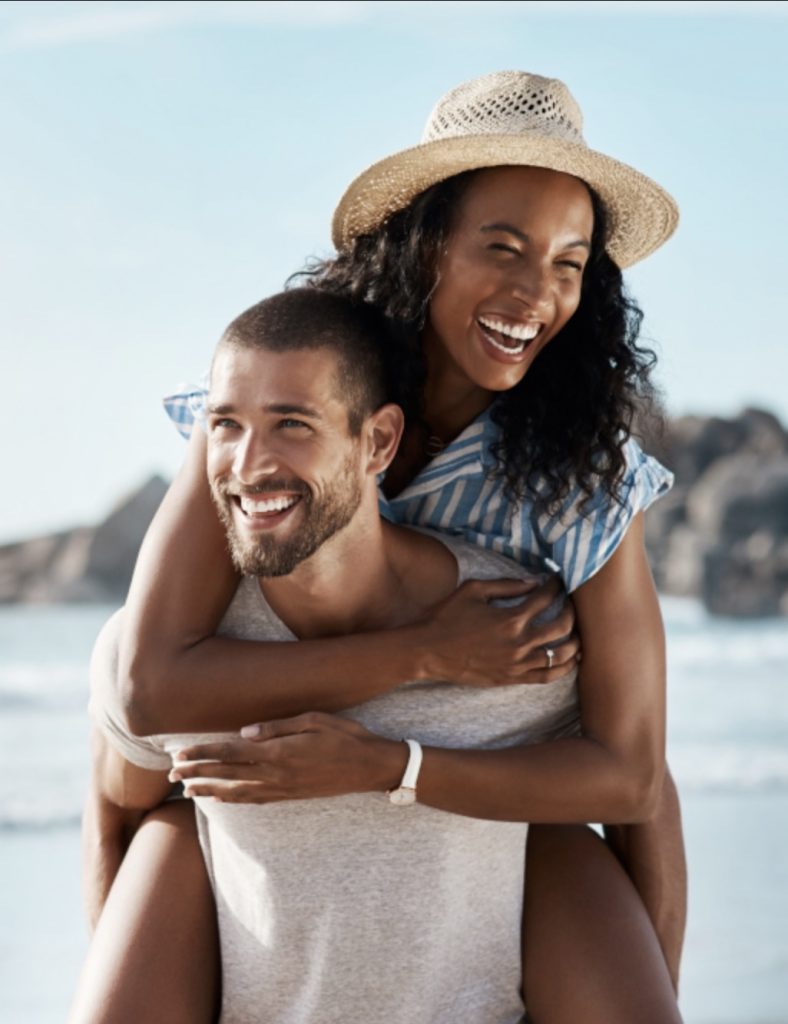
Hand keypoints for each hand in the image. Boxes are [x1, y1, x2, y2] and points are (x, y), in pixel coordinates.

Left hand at [170, 712, 406, 803]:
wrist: (371, 768)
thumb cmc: (346, 736)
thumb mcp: (314, 719)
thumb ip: (278, 726)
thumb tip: (244, 733)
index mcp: (280, 752)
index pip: (231, 754)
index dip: (203, 754)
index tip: (180, 754)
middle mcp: (277, 774)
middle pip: (227, 775)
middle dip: (196, 773)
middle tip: (171, 773)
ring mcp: (284, 789)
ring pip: (237, 792)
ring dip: (209, 790)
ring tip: (187, 790)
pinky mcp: (291, 797)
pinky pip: (255, 801)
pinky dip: (233, 801)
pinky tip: (222, 799)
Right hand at [413, 574, 579, 686]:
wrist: (427, 651)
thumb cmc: (446, 617)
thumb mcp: (473, 591)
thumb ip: (506, 585)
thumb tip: (533, 582)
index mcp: (510, 619)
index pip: (544, 598)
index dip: (554, 586)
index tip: (556, 580)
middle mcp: (519, 643)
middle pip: (561, 625)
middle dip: (571, 610)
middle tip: (570, 602)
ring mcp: (517, 664)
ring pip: (561, 655)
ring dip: (575, 640)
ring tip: (577, 632)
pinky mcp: (511, 679)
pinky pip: (548, 676)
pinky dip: (564, 668)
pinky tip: (571, 658)